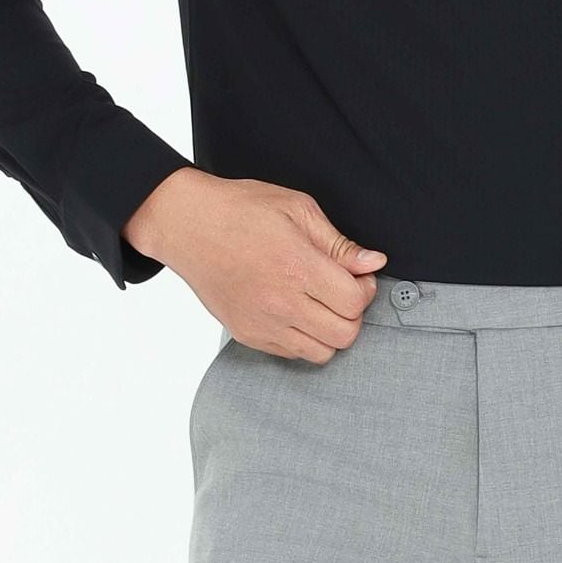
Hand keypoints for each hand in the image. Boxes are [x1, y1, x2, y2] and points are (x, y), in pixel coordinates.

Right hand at [124, 169, 386, 362]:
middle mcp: (280, 302)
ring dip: (330, 331)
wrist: (188, 226)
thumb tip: (373, 262)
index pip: (354, 302)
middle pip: (344, 335)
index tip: (357, 275)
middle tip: (341, 290)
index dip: (365, 288)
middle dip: (352, 313)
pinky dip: (303, 338)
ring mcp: (262, 324)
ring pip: (321, 353)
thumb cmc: (241, 209)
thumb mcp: (297, 208)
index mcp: (297, 266)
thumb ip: (338, 243)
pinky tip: (296, 310)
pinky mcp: (247, 335)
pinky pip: (291, 354)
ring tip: (319, 302)